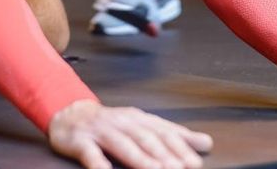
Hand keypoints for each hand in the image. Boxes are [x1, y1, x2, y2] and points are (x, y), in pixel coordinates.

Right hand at [49, 99, 212, 168]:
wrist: (69, 114)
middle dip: (164, 155)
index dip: (179, 147)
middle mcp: (122, 122)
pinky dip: (99, 164)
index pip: (163, 132)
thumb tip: (206, 143)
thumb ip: (172, 134)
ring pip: (122, 144)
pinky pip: (91, 154)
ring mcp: (101, 131)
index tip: (194, 163)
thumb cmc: (111, 124)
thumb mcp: (142, 125)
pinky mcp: (80, 142)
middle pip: (145, 138)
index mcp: (139, 118)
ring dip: (139, 158)